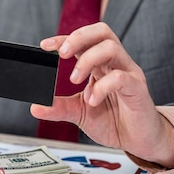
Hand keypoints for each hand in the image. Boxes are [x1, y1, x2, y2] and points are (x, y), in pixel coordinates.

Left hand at [30, 22, 173, 167]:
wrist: (138, 141)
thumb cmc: (114, 121)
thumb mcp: (79, 113)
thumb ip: (59, 108)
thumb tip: (35, 107)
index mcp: (101, 64)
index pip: (84, 40)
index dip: (64, 38)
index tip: (45, 46)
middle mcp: (116, 64)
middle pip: (101, 32)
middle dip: (78, 38)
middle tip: (62, 54)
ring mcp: (129, 73)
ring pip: (111, 48)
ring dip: (87, 61)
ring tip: (75, 81)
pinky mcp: (138, 89)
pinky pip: (121, 78)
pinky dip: (102, 87)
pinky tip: (93, 100)